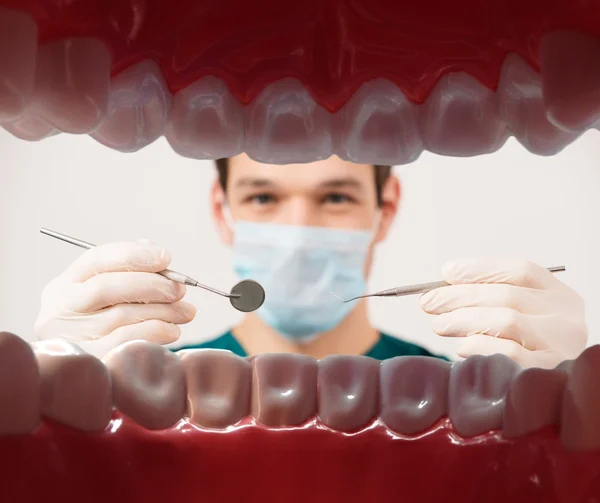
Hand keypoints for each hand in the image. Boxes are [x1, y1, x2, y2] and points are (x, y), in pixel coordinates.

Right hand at [35, 240, 196, 358]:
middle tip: (179, 289)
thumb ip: (130, 272)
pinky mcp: (89, 360)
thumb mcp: (105, 297)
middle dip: (152, 284)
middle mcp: (60, 309)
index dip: (135, 255)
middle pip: (107, 287)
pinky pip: (125, 340)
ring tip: (185, 312)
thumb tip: (159, 258)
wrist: (83, 374)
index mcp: (65, 285)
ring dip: (162, 310)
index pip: (97, 259)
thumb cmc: (102, 326)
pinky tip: (172, 330)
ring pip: (121, 314)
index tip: (167, 257)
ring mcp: (71, 336)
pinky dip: (155, 331)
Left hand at [419, 257, 587, 368]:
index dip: (480, 269)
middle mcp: (566, 318)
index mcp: (560, 297)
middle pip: (507, 295)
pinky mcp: (548, 374)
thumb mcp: (523, 319)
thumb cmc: (532, 352)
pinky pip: (509, 353)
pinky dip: (479, 346)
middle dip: (460, 296)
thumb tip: (445, 288)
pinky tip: (462, 347)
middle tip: (429, 302)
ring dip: (464, 320)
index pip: (521, 271)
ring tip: (439, 324)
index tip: (448, 272)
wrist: (556, 397)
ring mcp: (562, 347)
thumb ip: (491, 301)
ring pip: (506, 320)